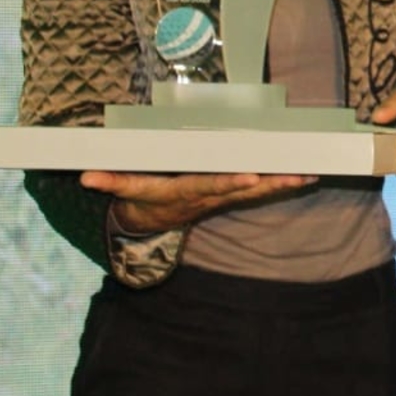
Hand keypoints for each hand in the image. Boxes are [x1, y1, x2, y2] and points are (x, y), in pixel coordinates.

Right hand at [79, 169, 317, 234]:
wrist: (152, 221)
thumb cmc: (142, 198)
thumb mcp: (126, 190)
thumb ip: (110, 181)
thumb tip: (86, 177)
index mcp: (186, 191)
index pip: (211, 185)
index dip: (230, 183)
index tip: (250, 178)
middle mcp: (209, 195)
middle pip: (244, 190)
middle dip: (270, 184)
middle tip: (294, 176)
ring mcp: (222, 196)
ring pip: (257, 190)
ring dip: (283, 183)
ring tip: (309, 174)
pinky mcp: (230, 194)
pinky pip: (260, 189)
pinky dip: (283, 183)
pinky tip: (307, 175)